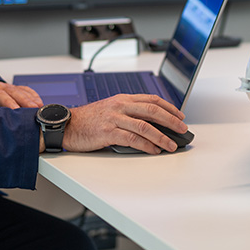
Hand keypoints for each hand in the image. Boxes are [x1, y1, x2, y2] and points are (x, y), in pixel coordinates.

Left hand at [0, 80, 42, 110]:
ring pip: (22, 91)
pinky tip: (39, 104)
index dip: (8, 102)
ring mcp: (7, 86)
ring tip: (40, 110)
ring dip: (32, 100)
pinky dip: (33, 96)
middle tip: (35, 112)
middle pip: (15, 92)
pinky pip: (26, 90)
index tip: (16, 111)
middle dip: (26, 102)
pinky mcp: (13, 88)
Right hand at [62, 94, 186, 154]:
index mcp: (123, 99)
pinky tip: (154, 150)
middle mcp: (120, 106)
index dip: (170, 107)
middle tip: (183, 129)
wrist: (67, 125)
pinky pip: (132, 139)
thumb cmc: (89, 120)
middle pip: (153, 110)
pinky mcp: (108, 132)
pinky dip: (146, 145)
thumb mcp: (111, 109)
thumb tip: (152, 125)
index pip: (152, 99)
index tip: (180, 116)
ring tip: (171, 145)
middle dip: (171, 121)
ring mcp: (114, 118)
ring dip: (162, 136)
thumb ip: (129, 113)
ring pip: (145, 126)